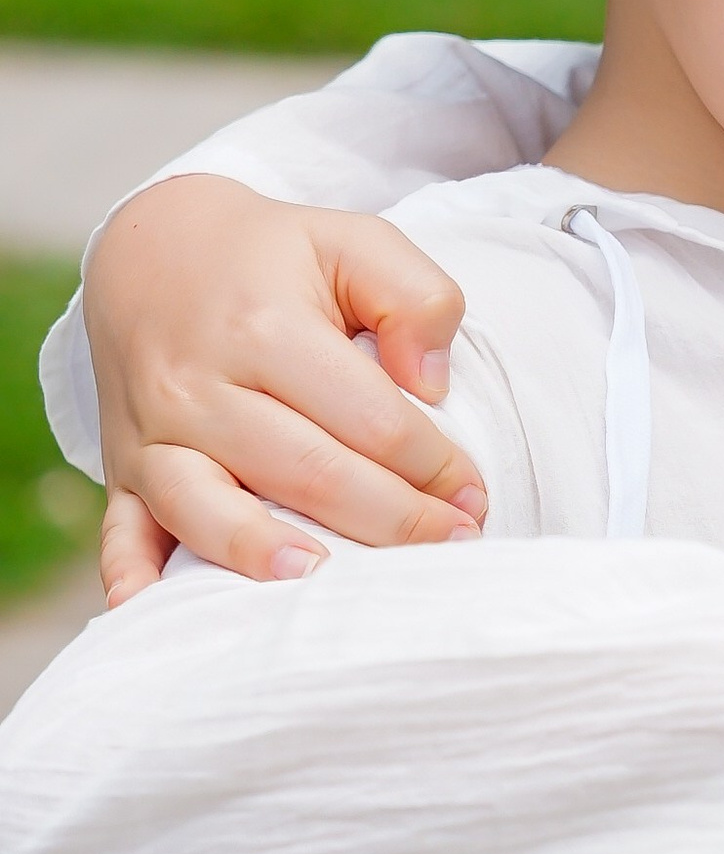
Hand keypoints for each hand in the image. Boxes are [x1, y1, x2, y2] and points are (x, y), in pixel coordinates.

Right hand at [84, 177, 488, 601]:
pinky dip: (130, 574)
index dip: (433, 465)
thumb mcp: (355, 241)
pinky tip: (152, 612)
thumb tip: (429, 382)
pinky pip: (121, 529)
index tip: (473, 495)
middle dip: (390, 522)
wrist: (151, 247)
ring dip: (263, 554)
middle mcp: (199, 385)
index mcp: (265, 327)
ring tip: (326, 583)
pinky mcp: (122, 466)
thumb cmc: (273, 258)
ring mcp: (153, 432)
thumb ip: (413, 296)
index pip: (368, 418)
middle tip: (449, 548)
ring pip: (207, 508)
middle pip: (304, 473)